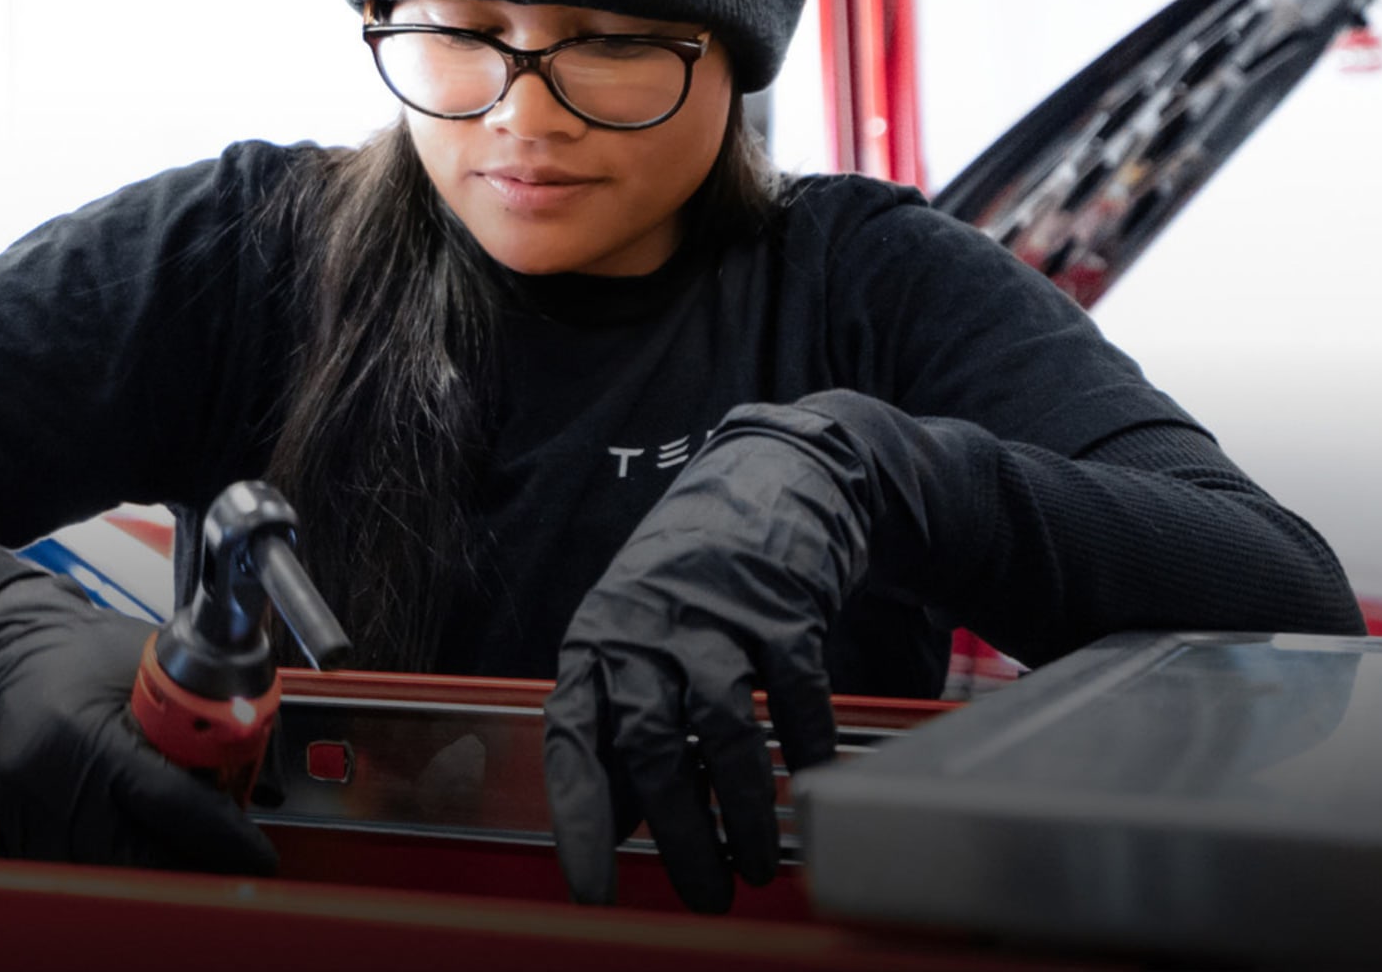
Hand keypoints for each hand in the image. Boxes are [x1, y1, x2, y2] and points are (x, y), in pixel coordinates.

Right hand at [0, 574, 278, 873]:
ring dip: (158, 872)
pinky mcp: (16, 843)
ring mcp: (29, 821)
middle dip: (194, 868)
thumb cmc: (73, 656)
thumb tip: (257, 750)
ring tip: (184, 847)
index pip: (169, 806)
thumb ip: (198, 708)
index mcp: (84, 734)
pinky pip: (80, 878)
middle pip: (142, 865)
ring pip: (112, 882)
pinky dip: (117, 870)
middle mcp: (50, 785)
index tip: (256, 855)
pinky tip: (135, 844)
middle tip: (229, 862)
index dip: (224, 838)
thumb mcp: (146, 665)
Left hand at [542, 400, 879, 912]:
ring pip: (721, 725)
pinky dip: (803, 747)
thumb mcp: (635, 647)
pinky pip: (793, 691)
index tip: (591, 889)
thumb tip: (614, 826)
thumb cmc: (687, 589)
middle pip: (649, 740)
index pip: (571, 738)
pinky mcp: (779, 607)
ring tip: (755, 867)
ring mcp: (712, 614)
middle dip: (677, 831)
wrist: (766, 487)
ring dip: (742, 808)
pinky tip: (811, 790)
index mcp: (596, 644)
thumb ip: (623, 729)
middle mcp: (644, 627)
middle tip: (701, 894)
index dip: (579, 816)